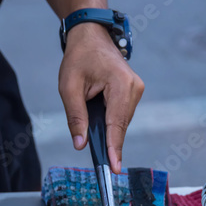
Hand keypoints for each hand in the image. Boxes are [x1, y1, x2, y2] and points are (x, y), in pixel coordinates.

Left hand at [58, 22, 143, 170]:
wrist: (91, 37)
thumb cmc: (79, 58)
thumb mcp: (69, 88)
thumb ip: (75, 117)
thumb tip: (80, 144)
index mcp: (121, 84)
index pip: (117, 123)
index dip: (114, 148)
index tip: (115, 168)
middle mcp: (134, 88)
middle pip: (120, 125)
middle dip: (108, 142)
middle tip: (101, 165)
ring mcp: (136, 90)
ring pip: (120, 122)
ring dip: (107, 131)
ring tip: (93, 135)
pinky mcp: (132, 93)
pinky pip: (120, 116)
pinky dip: (109, 124)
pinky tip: (99, 126)